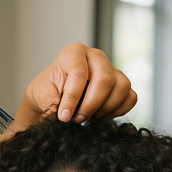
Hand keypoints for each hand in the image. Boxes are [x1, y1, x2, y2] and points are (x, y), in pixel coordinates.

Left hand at [18, 43, 136, 124]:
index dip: (72, 98)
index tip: (64, 117)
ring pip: (121, 87)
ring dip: (105, 109)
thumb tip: (58, 112)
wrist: (56, 94)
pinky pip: (130, 97)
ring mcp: (112, 68)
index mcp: (74, 52)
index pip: (79, 73)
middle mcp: (96, 56)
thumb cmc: (49, 90)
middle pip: (105, 79)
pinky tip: (100, 116)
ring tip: (88, 118)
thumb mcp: (40, 93)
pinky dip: (117, 111)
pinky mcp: (121, 83)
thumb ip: (48, 101)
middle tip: (77, 119)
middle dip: (91, 105)